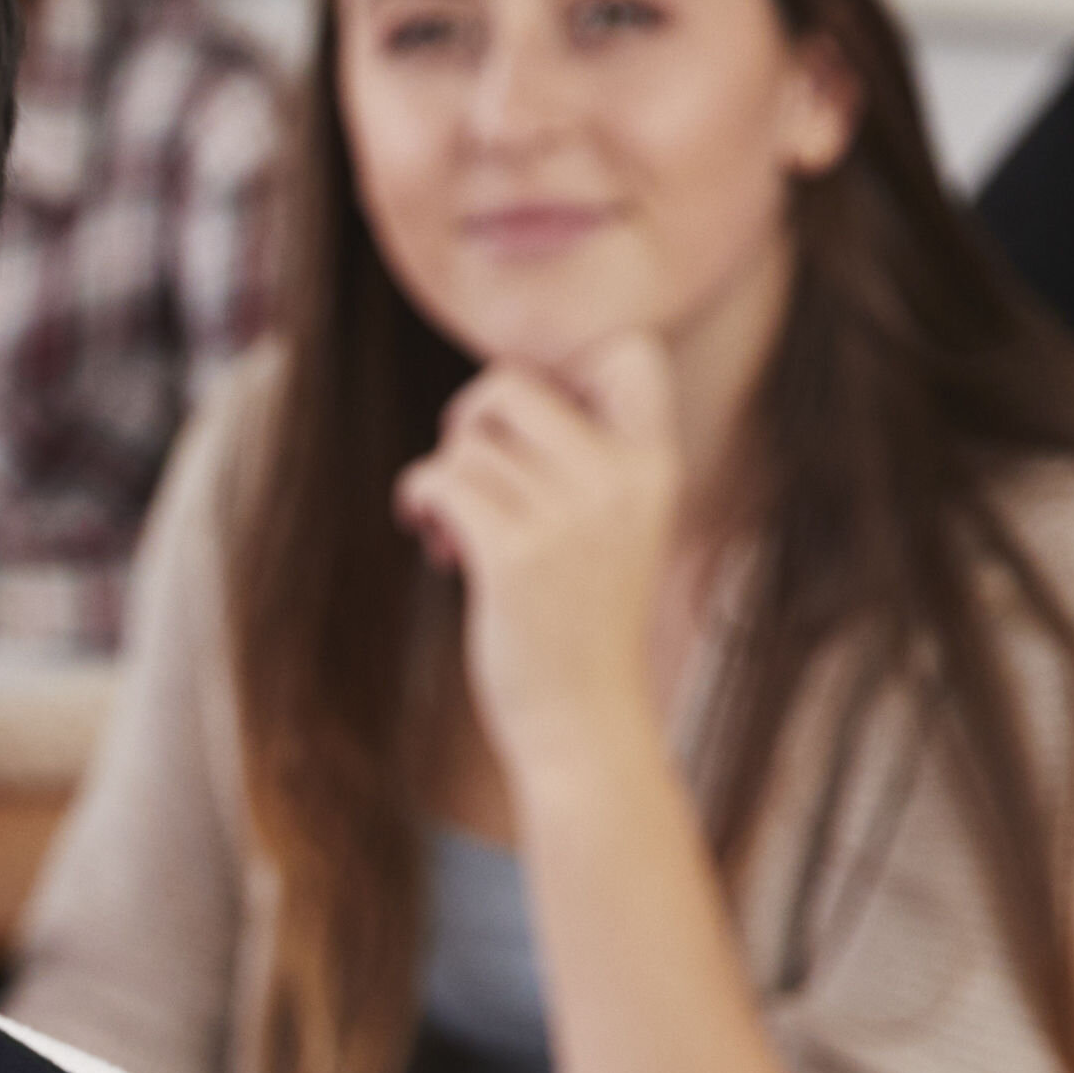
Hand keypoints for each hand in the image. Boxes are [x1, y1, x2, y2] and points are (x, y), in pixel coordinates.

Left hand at [396, 330, 679, 784]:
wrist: (585, 722)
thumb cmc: (584, 622)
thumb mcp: (612, 526)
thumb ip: (581, 459)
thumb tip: (490, 398)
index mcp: (654, 466)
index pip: (628, 350)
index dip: (562, 366)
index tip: (534, 425)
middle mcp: (619, 480)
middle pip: (512, 383)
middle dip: (470, 423)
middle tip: (472, 476)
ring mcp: (569, 517)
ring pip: (464, 442)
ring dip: (444, 478)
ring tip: (455, 529)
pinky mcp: (513, 556)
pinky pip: (438, 479)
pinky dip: (419, 500)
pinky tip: (434, 539)